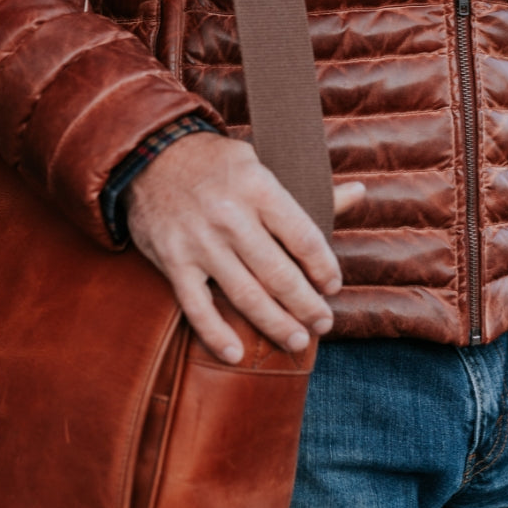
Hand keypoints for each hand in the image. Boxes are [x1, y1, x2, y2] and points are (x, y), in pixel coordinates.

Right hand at [123, 132, 364, 363]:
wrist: (149, 155)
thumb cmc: (214, 163)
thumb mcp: (260, 164)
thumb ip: (305, 191)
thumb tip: (358, 194)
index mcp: (259, 188)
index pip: (304, 237)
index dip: (324, 268)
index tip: (333, 286)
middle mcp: (231, 218)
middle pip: (279, 274)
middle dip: (307, 305)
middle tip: (323, 323)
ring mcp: (200, 243)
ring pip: (245, 295)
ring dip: (275, 323)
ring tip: (297, 341)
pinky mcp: (172, 261)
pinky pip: (196, 306)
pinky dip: (215, 333)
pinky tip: (235, 353)